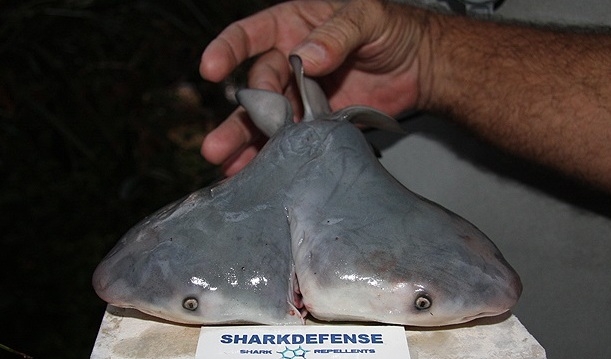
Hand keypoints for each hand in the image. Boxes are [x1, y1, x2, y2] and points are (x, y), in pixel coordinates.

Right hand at [199, 0, 431, 175]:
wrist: (420, 66)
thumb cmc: (392, 29)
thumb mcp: (366, 17)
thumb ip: (337, 34)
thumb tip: (306, 56)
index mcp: (292, 28)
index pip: (250, 36)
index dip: (227, 50)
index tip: (211, 69)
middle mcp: (289, 63)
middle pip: (257, 89)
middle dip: (241, 117)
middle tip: (216, 145)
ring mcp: (301, 97)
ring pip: (268, 121)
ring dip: (247, 144)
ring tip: (227, 166)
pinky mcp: (317, 124)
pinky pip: (292, 141)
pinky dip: (275, 156)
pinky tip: (256, 174)